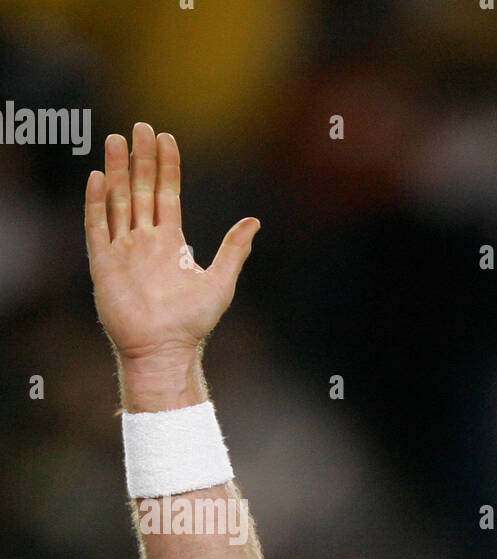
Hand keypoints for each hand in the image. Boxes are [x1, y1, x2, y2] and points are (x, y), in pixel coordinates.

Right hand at [86, 123, 258, 365]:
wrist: (165, 349)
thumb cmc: (193, 323)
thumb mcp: (221, 282)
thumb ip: (234, 250)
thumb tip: (255, 221)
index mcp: (171, 243)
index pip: (167, 195)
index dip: (167, 167)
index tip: (167, 139)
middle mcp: (145, 242)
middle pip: (141, 190)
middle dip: (141, 159)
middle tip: (141, 127)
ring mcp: (123, 250)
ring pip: (118, 200)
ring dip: (118, 171)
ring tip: (118, 139)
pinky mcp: (103, 263)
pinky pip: (97, 226)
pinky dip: (96, 202)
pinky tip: (99, 177)